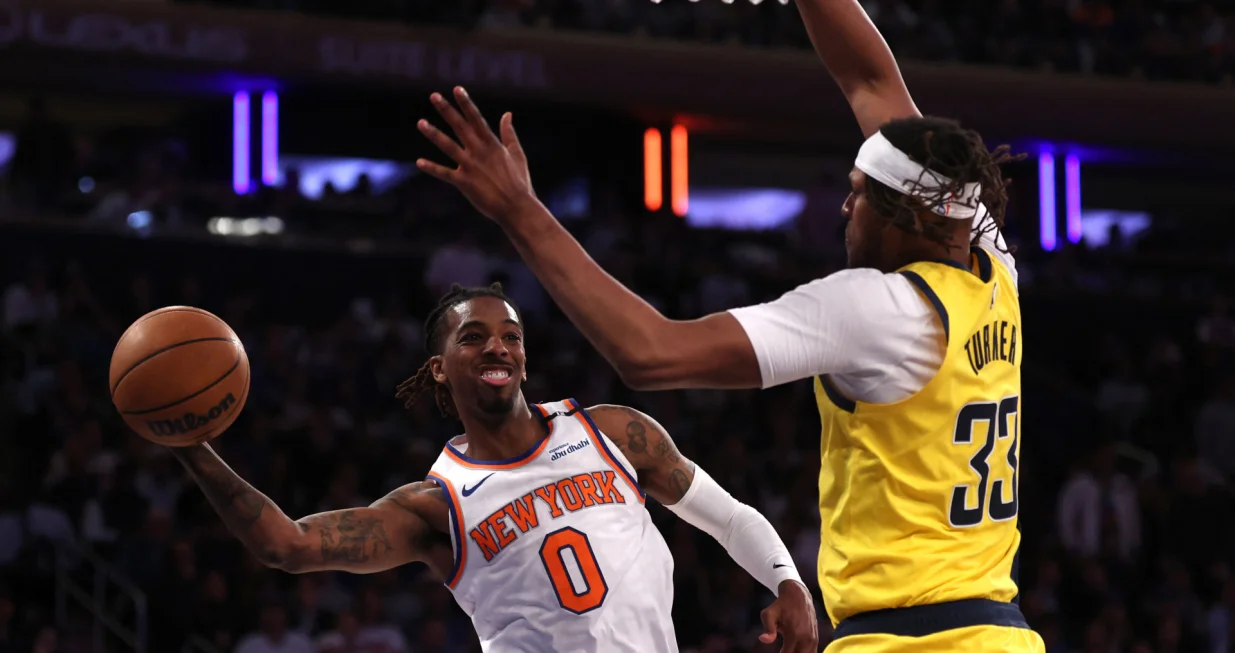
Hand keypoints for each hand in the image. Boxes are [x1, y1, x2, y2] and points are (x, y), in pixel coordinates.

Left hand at [417, 86, 542, 225]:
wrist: (517, 208)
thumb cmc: (519, 183)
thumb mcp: (517, 154)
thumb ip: (509, 134)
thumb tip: (507, 114)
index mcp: (492, 144)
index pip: (476, 119)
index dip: (466, 104)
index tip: (457, 89)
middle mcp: (479, 152)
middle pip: (460, 127)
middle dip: (447, 110)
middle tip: (434, 96)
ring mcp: (471, 167)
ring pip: (448, 146)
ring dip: (434, 134)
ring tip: (420, 123)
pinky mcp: (464, 183)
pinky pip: (445, 174)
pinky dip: (432, 168)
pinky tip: (419, 162)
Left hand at [758, 580, 818, 652]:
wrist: (798, 595)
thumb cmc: (781, 605)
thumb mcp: (769, 614)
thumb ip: (768, 628)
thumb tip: (763, 640)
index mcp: (794, 634)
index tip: (776, 652)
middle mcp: (806, 638)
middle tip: (782, 650)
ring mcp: (813, 638)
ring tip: (788, 648)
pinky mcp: (816, 637)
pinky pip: (812, 651)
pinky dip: (804, 652)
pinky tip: (795, 649)